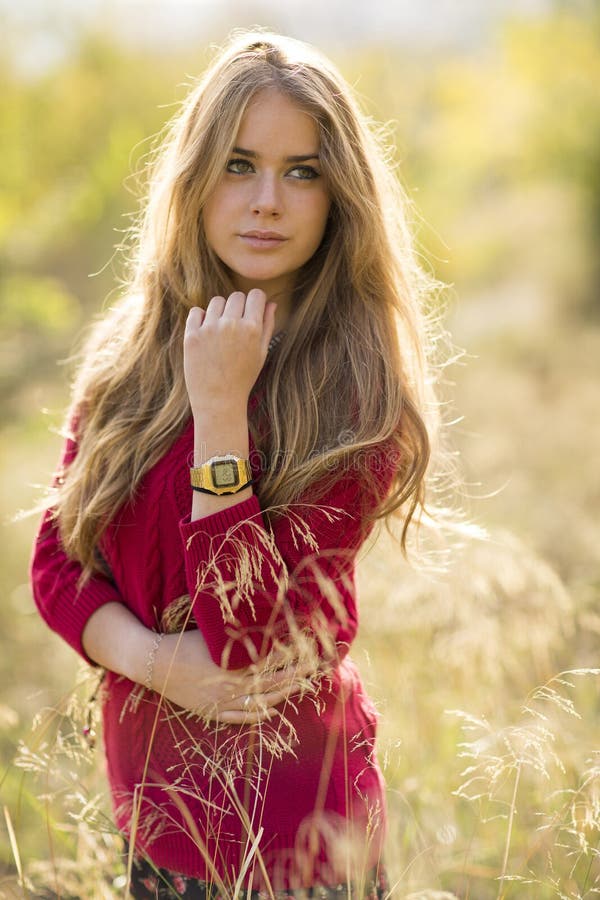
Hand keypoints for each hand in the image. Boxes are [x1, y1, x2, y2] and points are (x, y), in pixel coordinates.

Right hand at [152, 630, 307, 724]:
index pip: (270, 659)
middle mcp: (231, 684)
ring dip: (282, 694)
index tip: (308, 647)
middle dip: (295, 674)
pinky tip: (272, 712)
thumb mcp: (211, 633)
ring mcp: (222, 701)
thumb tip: (262, 623)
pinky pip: (239, 717)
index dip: (291, 653)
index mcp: (232, 663)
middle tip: (314, 667)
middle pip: (271, 681)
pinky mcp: (212, 711)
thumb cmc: (183, 642)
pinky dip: (258, 716)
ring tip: (301, 687)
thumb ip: (236, 632)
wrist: (154, 664)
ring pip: (260, 701)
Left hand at [184, 289, 276, 413]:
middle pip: (236, 296)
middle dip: (238, 306)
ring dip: (220, 311)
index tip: (252, 310)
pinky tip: (206, 334)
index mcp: (252, 328)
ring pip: (216, 302)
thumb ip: (267, 326)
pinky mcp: (192, 335)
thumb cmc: (243, 378)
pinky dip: (201, 318)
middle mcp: (231, 324)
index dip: (256, 301)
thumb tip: (271, 303)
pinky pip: (196, 312)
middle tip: (236, 326)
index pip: (256, 295)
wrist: (218, 400)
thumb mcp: (261, 353)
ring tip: (220, 331)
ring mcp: (209, 329)